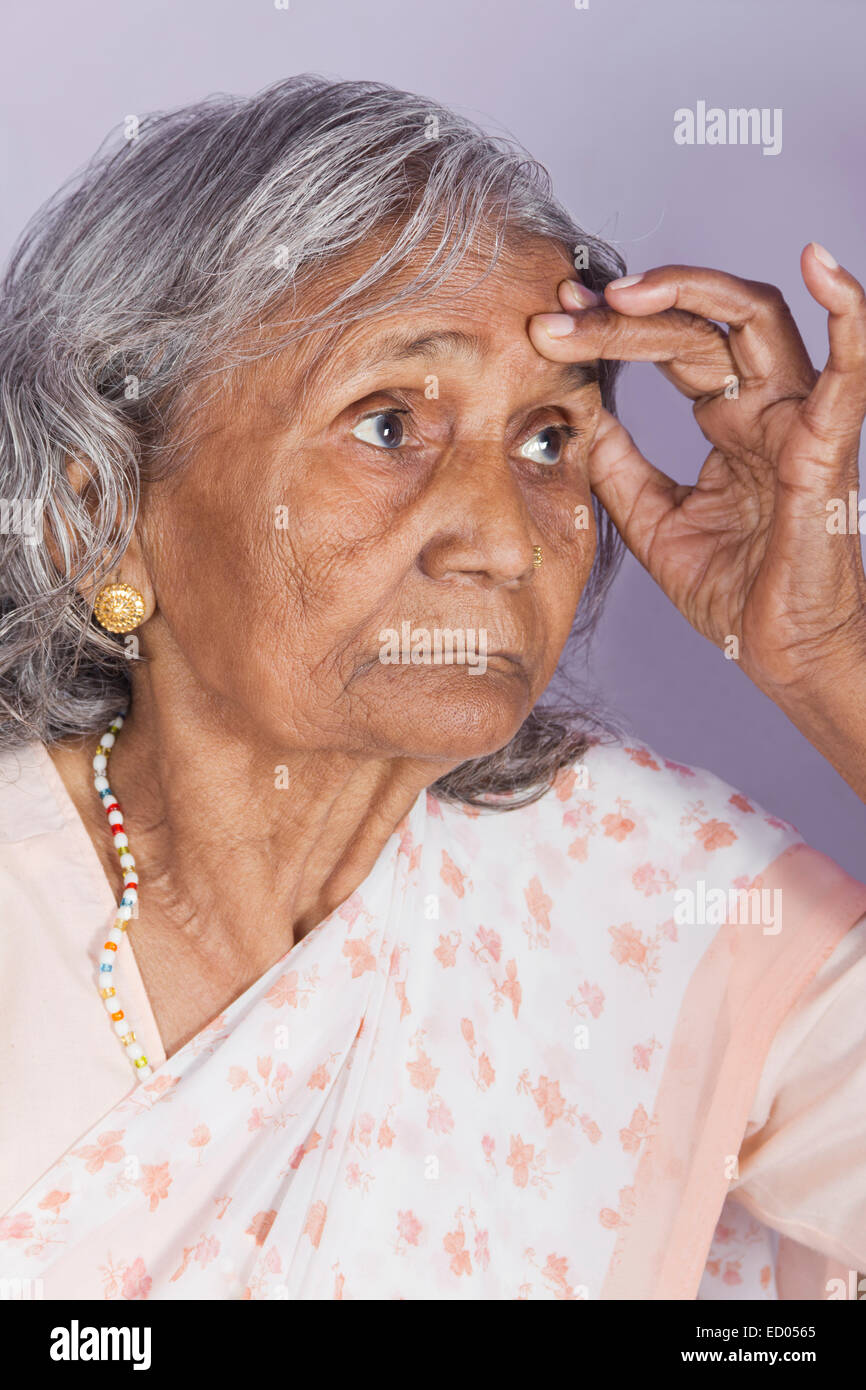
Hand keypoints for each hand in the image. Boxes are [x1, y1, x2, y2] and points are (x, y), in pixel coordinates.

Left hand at [528, 246, 865, 704]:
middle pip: (701, 326)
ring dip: (690, 292)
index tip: (553, 320)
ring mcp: (799, 424)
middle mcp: (768, 409)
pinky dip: (849, 315)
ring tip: (624, 292)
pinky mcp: (824, 453)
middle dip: (626, 315)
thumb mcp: (654, 520)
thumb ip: (619, 465)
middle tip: (561, 315)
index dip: (615, 326)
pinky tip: (823, 266)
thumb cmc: (736, 592)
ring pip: (756, 323)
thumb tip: (579, 413)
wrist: (781, 655)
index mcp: (733, 423)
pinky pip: (848, 376)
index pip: (676, 346)